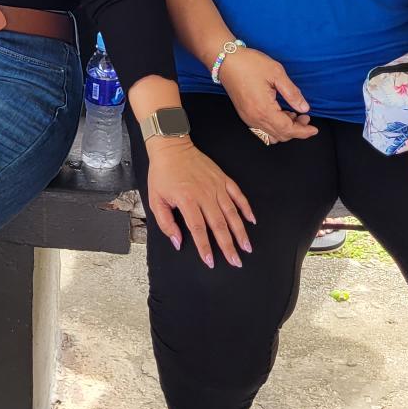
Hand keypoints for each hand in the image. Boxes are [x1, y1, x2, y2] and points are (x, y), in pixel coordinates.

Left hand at [145, 139, 254, 268]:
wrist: (171, 147)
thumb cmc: (162, 173)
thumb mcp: (155, 199)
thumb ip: (166, 223)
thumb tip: (177, 241)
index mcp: (187, 200)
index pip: (198, 229)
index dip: (205, 247)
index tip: (211, 261)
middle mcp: (204, 194)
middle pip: (219, 225)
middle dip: (228, 246)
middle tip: (236, 261)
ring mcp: (216, 186)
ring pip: (232, 213)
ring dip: (240, 231)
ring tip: (247, 247)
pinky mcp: (223, 179)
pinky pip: (238, 195)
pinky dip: (246, 208)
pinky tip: (251, 220)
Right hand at [216, 48, 316, 143]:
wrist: (225, 59)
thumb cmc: (250, 63)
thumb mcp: (276, 73)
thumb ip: (292, 93)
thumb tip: (304, 108)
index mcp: (264, 109)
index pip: (288, 129)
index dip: (303, 131)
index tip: (314, 128)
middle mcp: (254, 118)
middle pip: (280, 135)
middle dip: (297, 130)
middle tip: (305, 116)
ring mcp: (248, 118)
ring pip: (271, 135)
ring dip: (285, 130)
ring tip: (293, 115)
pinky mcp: (244, 114)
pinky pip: (262, 130)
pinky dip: (274, 127)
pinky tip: (280, 113)